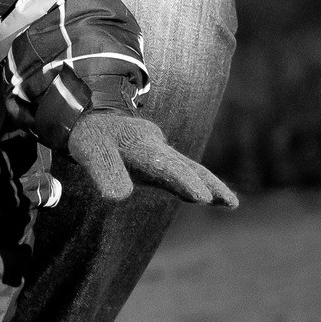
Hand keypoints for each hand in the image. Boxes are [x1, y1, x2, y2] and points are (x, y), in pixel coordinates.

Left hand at [65, 111, 239, 206]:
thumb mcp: (90, 152)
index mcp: (141, 145)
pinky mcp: (159, 160)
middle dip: (208, 184)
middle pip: (187, 167)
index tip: (202, 198)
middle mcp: (156, 148)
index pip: (166, 166)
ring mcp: (160, 153)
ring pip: (190, 169)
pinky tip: (207, 198)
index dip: (184, 181)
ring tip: (230, 204)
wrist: (95, 118)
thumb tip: (119, 197)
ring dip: (210, 185)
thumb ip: (105, 172)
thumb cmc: (91, 137)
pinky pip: (181, 172)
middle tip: (230, 203)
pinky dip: (195, 183)